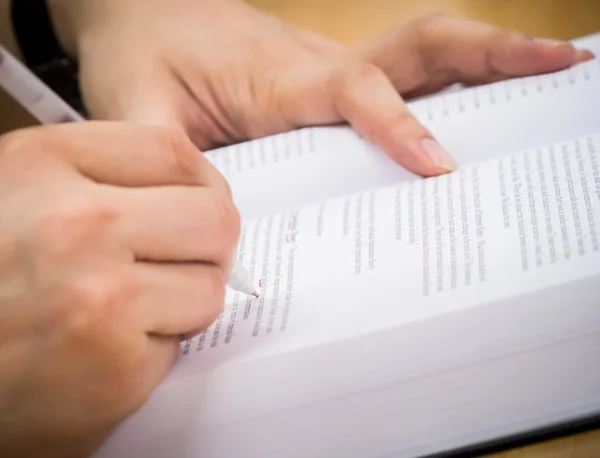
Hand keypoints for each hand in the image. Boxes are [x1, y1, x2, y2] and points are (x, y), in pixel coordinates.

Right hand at [0, 123, 238, 456]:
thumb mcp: (14, 189)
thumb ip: (96, 174)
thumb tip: (193, 186)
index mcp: (44, 164)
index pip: (174, 152)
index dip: (200, 183)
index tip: (196, 205)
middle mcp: (76, 225)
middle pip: (214, 219)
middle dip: (207, 245)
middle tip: (178, 263)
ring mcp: (100, 300)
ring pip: (210, 288)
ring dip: (182, 303)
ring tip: (129, 312)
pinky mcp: (117, 372)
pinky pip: (180, 347)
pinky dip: (155, 351)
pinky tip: (107, 351)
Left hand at [50, 0, 593, 175]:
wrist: (135, 11)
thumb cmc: (139, 53)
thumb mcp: (138, 113)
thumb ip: (177, 166)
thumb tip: (229, 215)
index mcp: (277, 76)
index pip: (354, 94)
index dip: (399, 127)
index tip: (440, 167)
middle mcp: (315, 66)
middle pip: (415, 50)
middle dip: (487, 57)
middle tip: (557, 65)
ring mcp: (325, 68)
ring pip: (416, 54)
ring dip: (481, 61)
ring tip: (546, 70)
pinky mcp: (323, 77)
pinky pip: (395, 77)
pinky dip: (445, 83)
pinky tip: (473, 97)